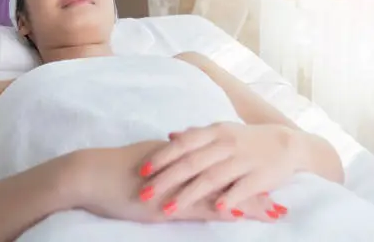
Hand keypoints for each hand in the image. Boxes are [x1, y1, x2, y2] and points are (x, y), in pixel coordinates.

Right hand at [75, 141, 277, 222]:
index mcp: (183, 157)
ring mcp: (179, 183)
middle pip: (229, 176)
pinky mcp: (169, 200)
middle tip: (281, 198)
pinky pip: (201, 205)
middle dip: (256, 188)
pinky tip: (240, 216)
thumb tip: (182, 167)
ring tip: (275, 210)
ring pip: (221, 191)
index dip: (244, 173)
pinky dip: (222, 210)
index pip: (221, 164)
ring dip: (248, 202)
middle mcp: (186, 166)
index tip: (266, 181)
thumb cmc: (115, 172)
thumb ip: (168, 165)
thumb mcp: (148, 165)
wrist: (91, 174)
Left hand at [138, 123, 295, 220]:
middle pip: (192, 162)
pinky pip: (241, 188)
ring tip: (169, 209)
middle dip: (166, 179)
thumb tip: (170, 135)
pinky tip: (215, 210)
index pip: (183, 143)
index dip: (162, 157)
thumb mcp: (221, 131)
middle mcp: (226, 143)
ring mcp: (243, 159)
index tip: (141, 170)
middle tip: (145, 193)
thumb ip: (196, 135)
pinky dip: (228, 198)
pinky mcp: (260, 176)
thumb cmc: (247, 139)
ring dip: (189, 194)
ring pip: (212, 177)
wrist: (287, 143)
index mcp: (215, 132)